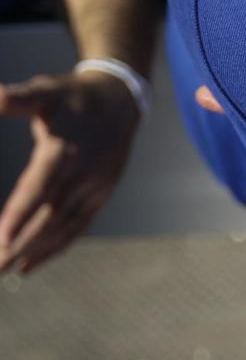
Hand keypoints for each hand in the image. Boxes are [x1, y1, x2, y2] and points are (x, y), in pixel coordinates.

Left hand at [0, 70, 139, 272]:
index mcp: (64, 152)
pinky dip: (53, 249)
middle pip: (49, 218)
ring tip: (5, 269)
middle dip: (20, 244)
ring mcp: (93, 190)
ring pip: (61, 229)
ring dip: (33, 251)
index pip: (39, 189)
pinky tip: (29, 265)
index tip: (1, 241)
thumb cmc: (73, 96)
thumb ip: (17, 97)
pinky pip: (75, 229)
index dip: (19, 215)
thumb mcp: (45, 90)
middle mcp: (82, 176)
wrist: (120, 103)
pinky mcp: (99, 198)